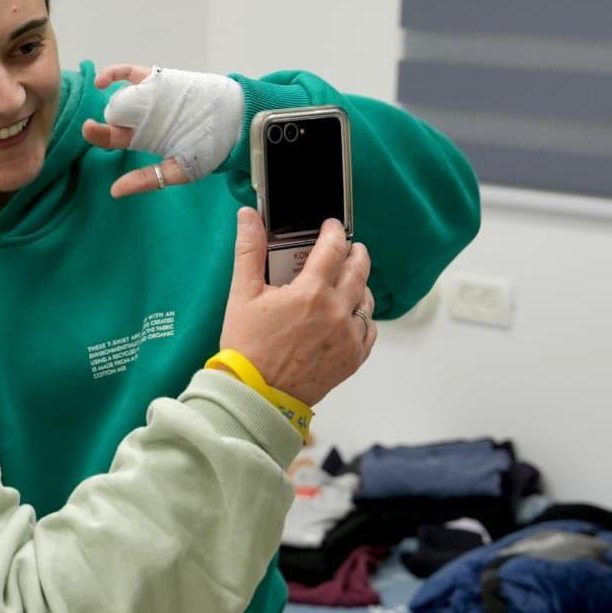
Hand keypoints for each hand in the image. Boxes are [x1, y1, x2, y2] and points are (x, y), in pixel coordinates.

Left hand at [81, 63, 245, 198]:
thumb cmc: (210, 148)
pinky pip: (131, 74)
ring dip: (107, 98)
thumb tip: (115, 191)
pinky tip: (102, 81)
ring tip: (101, 101)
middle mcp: (142, 117)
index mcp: (144, 138)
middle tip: (90, 127)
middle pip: (113, 117)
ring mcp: (149, 97)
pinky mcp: (158, 80)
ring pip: (120, 95)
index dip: (99, 136)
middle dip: (99, 123)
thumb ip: (148, 180)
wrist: (237, 121)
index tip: (90, 132)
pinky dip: (114, 73)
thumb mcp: (179, 171)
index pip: (114, 138)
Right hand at [218, 209, 375, 406]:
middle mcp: (336, 312)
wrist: (256, 395)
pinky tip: (349, 316)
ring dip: (359, 284)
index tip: (331, 227)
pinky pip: (369, 330)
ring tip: (347, 282)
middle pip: (359, 269)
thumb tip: (249, 217)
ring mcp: (348, 337)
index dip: (334, 232)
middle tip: (348, 248)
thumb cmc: (247, 348)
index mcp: (311, 292)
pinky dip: (362, 318)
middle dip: (354, 253)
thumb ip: (249, 251)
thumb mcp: (242, 295)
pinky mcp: (353, 358)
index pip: (333, 248)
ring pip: (366, 299)